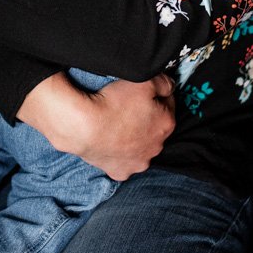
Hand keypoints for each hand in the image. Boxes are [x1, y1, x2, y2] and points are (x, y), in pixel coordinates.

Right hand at [17, 73, 174, 180]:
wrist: (84, 126)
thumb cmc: (114, 103)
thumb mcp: (144, 81)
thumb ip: (163, 82)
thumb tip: (169, 86)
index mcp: (166, 124)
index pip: (167, 104)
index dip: (155, 94)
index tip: (141, 91)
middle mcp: (156, 148)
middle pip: (153, 127)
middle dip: (145, 118)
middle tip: (126, 107)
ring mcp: (138, 163)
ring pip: (139, 147)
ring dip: (133, 138)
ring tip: (117, 125)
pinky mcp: (120, 171)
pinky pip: (122, 162)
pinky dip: (118, 154)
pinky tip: (110, 143)